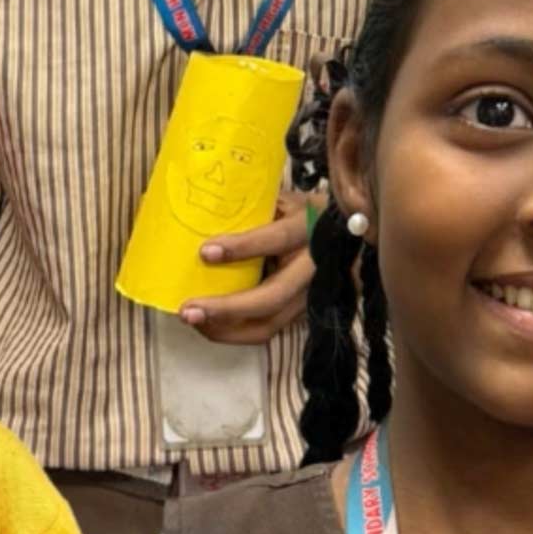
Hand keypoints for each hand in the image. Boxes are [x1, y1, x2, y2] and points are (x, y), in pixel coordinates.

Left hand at [179, 192, 319, 343]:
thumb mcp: (285, 202)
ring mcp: (310, 296)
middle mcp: (314, 267)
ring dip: (226, 329)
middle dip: (227, 308)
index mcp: (309, 228)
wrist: (343, 237)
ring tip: (193, 319)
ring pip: (269, 323)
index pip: (278, 238)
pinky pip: (266, 329)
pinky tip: (209, 325)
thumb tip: (204, 208)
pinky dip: (234, 331)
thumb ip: (255, 207)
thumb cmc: (305, 215)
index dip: (243, 247)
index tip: (205, 252)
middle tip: (189, 310)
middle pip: (272, 297)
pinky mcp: (301, 313)